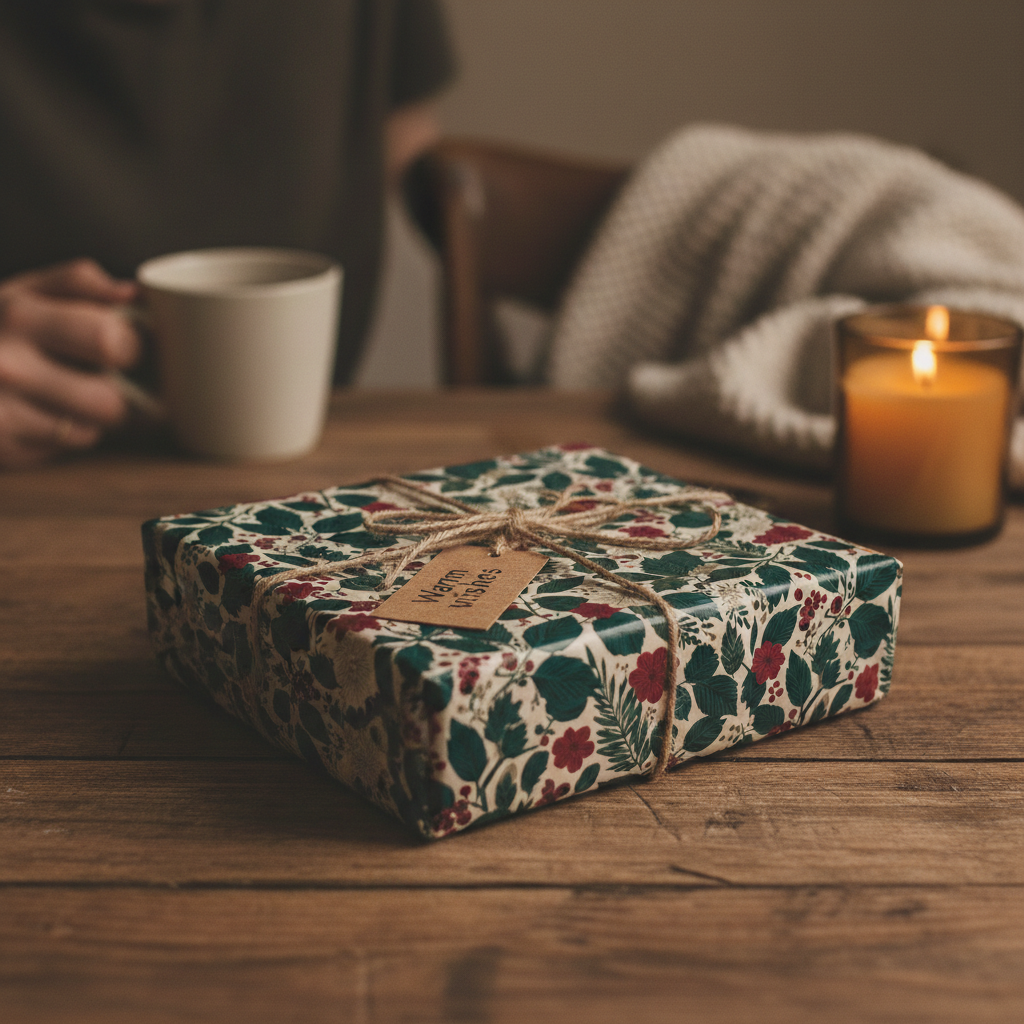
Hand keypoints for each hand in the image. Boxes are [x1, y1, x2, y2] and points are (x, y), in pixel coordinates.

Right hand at [0, 259, 140, 468]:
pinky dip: (63, 435)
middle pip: (109, 401)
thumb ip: (79, 283)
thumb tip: (133, 294)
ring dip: (92, 418)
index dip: (132, 347)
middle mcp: (7, 366)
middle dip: (120, 394)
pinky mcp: (1, 449)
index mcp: (20, 314)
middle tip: (105, 381)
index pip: (111, 339)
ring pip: (90, 431)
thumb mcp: (23, 291)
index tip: (125, 347)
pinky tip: (42, 414)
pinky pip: (63, 450)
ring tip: (69, 396)